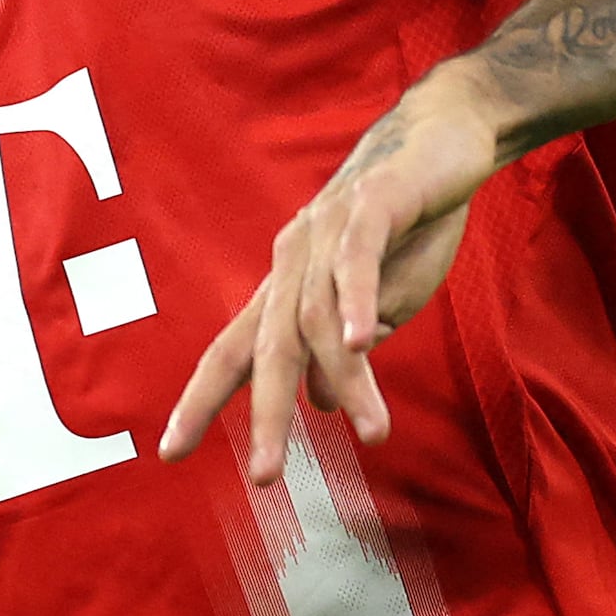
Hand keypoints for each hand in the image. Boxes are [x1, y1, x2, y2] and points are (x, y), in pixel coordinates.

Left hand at [160, 65, 509, 487]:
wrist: (444, 139)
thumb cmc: (410, 225)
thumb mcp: (377, 304)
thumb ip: (344, 350)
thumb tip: (316, 403)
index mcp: (287, 287)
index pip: (233, 352)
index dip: (201, 401)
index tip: (171, 453)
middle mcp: (292, 259)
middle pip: (267, 347)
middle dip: (265, 414)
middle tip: (266, 476)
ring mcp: (325, 229)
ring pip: (321, 317)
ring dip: (348, 381)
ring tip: (375, 433)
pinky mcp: (370, 203)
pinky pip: (356, 260)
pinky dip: (355, 301)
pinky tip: (361, 342)